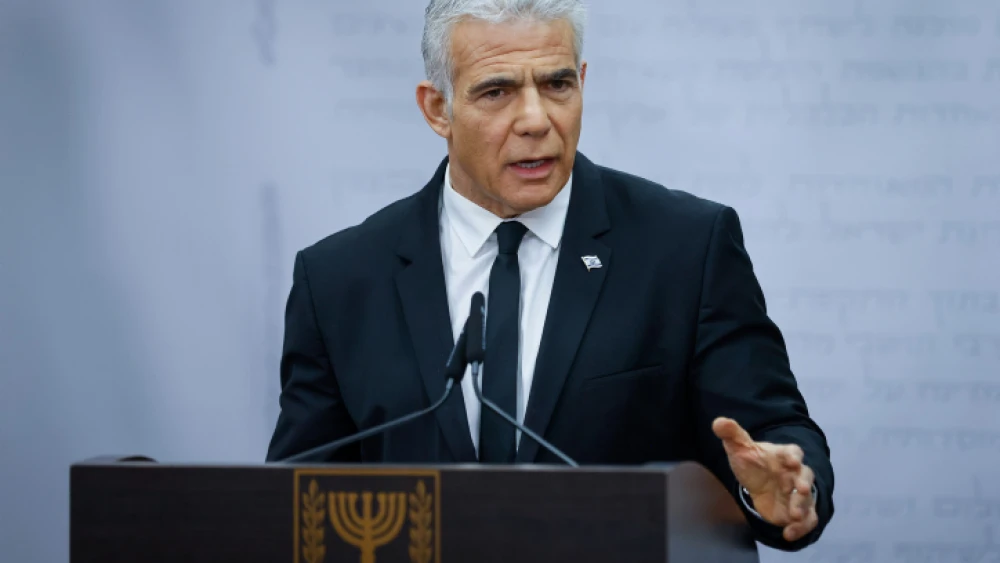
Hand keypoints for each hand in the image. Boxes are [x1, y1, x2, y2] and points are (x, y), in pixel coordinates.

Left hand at [712, 417, 817, 541]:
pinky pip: (806, 520)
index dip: (793, 456)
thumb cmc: (753, 462)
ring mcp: (798, 493)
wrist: (758, 481)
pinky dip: (800, 528)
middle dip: (804, 483)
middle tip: (800, 489)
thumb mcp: (739, 447)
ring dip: (803, 507)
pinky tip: (788, 534)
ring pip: (807, 500)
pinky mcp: (797, 511)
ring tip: (794, 515)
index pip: (793, 452)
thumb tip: (718, 422)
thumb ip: (732, 434)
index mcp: (783, 455)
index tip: (791, 460)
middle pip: (805, 476)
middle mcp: (795, 474)